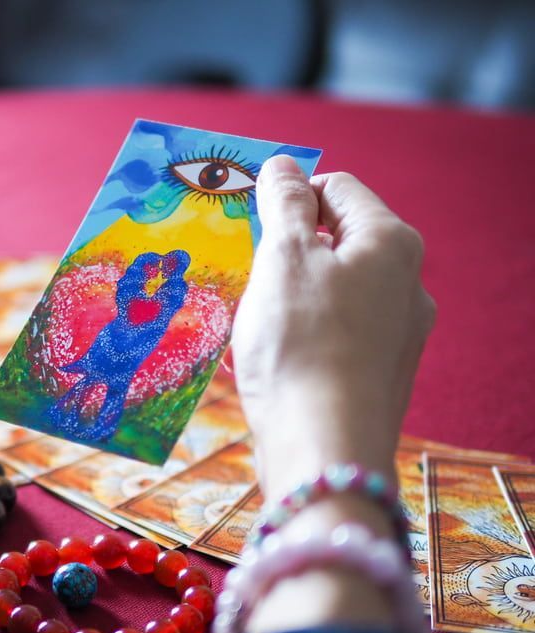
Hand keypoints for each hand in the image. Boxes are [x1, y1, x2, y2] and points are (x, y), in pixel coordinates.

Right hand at [231, 155, 435, 501]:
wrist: (324, 447)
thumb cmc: (300, 342)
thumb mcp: (282, 258)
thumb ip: (283, 205)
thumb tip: (284, 166)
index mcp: (390, 242)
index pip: (337, 188)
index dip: (289, 196)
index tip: (249, 223)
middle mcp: (407, 283)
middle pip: (336, 242)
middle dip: (285, 252)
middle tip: (244, 275)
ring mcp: (399, 334)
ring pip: (332, 292)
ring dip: (286, 297)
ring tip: (249, 324)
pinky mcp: (379, 375)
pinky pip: (334, 336)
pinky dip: (298, 336)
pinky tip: (265, 360)